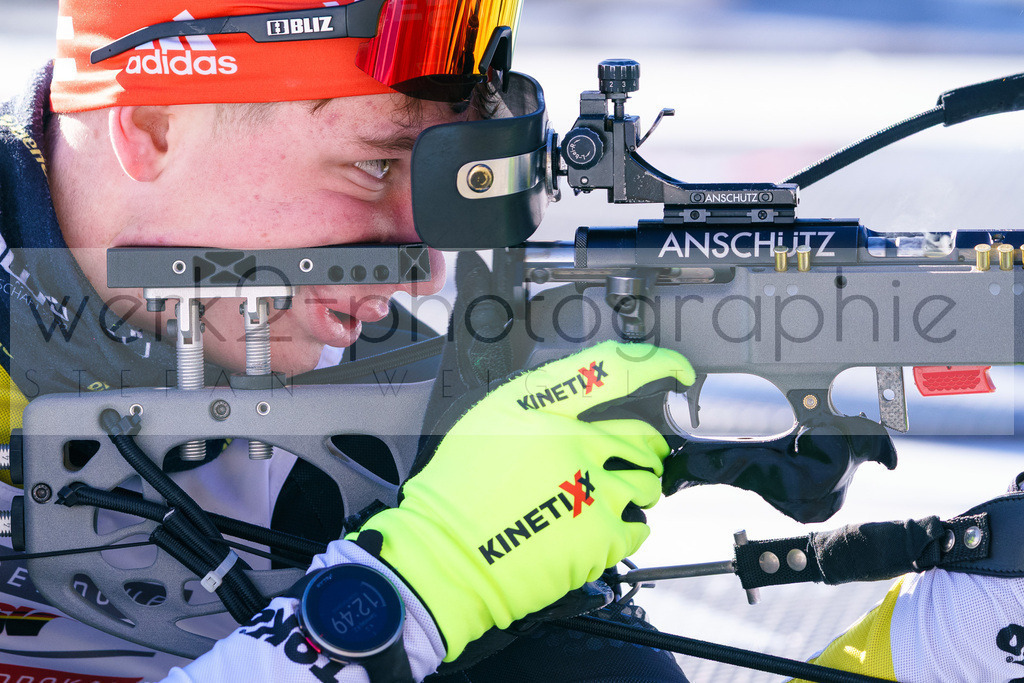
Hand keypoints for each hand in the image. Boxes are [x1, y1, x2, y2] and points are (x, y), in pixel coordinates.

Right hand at [353, 340, 693, 660]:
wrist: (446, 557)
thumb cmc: (457, 494)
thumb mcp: (485, 422)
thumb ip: (539, 406)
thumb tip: (584, 405)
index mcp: (540, 409)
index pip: (612, 370)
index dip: (655, 363)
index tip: (675, 370)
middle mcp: (572, 442)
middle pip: (642, 436)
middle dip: (646, 449)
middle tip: (631, 461)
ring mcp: (591, 488)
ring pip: (646, 482)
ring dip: (637, 490)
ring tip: (603, 501)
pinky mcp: (601, 534)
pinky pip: (640, 525)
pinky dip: (626, 527)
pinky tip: (593, 530)